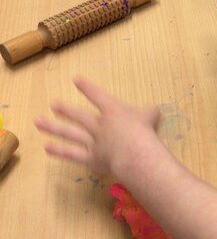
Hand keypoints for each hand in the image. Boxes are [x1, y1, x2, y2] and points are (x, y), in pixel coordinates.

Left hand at [34, 75, 160, 177]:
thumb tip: (155, 110)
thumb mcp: (151, 117)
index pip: (98, 96)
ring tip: (39, 122)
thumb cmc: (144, 132)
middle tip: (53, 105)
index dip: (87, 88)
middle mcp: (99, 124)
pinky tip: (47, 147)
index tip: (76, 80)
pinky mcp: (90, 158)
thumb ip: (150, 113)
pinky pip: (72, 154)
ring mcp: (92, 141)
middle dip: (66, 110)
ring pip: (70, 133)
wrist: (133, 153)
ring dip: (54, 127)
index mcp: (113, 111)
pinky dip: (60, 151)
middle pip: (80, 116)